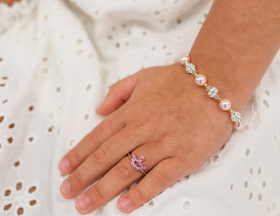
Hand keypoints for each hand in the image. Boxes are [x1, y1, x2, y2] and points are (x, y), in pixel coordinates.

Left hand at [58, 62, 233, 213]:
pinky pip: (158, 179)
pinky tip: (123, 206)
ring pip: (126, 171)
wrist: (215, 83)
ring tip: (84, 204)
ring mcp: (163, 144)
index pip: (98, 137)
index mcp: (132, 111)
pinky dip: (139, 194)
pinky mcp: (183, 157)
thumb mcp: (143, 76)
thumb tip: (99, 109)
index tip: (64, 168)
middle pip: (106, 157)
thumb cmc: (179, 80)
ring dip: (103, 190)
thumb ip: (118, 91)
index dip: (79, 154)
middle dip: (83, 176)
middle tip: (66, 192)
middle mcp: (143, 129)